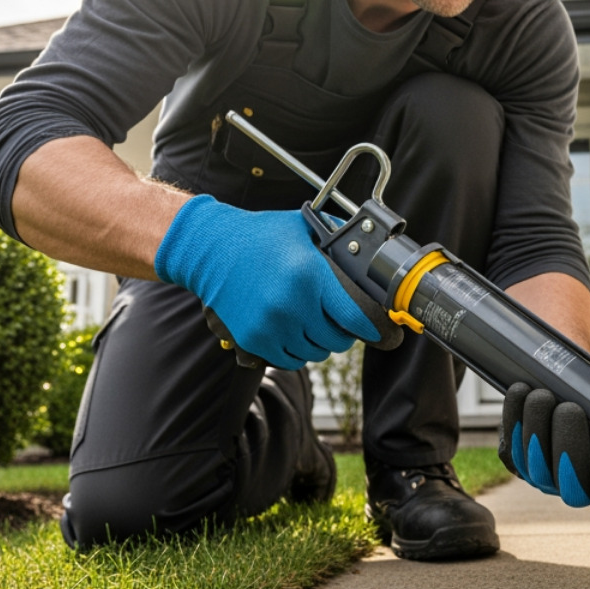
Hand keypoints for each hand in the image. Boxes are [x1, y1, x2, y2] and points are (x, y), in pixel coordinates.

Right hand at [154, 195, 377, 369]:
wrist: (211, 250)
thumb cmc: (259, 236)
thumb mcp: (302, 227)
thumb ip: (338, 236)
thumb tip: (372, 248)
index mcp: (309, 275)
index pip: (353, 318)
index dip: (370, 328)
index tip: (378, 330)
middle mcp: (292, 304)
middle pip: (336, 340)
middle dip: (342, 333)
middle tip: (335, 320)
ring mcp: (271, 325)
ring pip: (315, 354)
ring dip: (319, 343)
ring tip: (311, 323)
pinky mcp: (253, 340)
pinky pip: (289, 361)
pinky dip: (296, 352)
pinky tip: (293, 332)